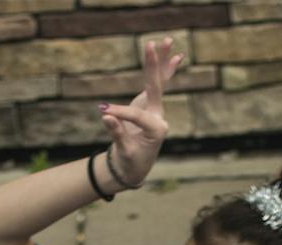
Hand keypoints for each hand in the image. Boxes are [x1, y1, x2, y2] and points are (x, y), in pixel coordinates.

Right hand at [100, 37, 182, 188]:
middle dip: (153, 67)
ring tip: (168, 40)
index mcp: (156, 130)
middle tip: (150, 45)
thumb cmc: (130, 160)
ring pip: (159, 81)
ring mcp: (155, 109)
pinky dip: (164, 69)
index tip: (104, 113)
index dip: (121, 114)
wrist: (136, 166)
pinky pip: (157, 83)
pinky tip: (178, 56)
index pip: (138, 116)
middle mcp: (159, 117)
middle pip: (157, 88)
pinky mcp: (149, 104)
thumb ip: (117, 133)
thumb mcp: (123, 150)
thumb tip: (106, 115)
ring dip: (162, 60)